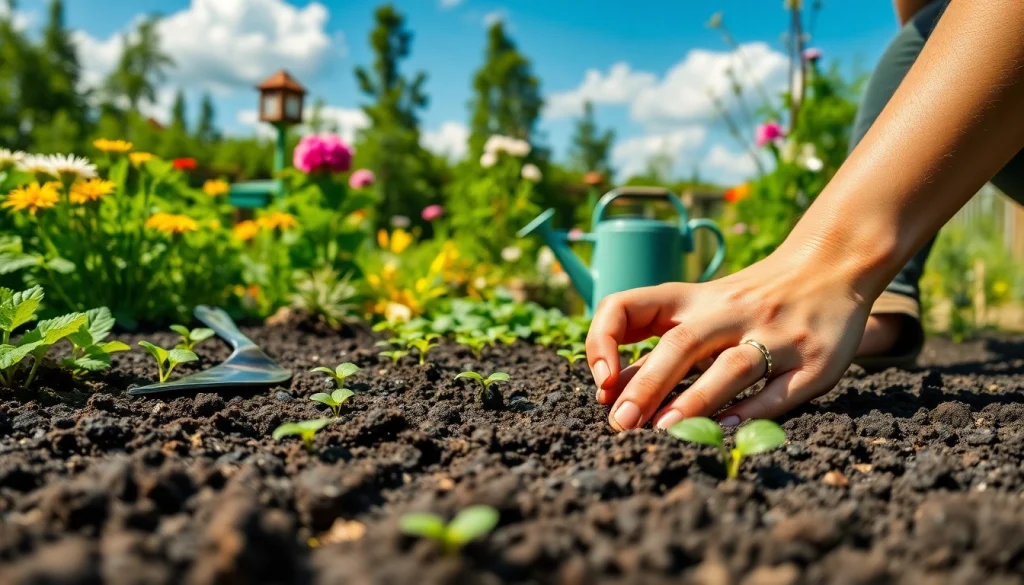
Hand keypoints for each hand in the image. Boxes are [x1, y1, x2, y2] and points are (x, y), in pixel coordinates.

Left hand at [585, 252, 871, 430]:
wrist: (833, 264)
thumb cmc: (748, 299)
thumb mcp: (700, 309)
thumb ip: (659, 346)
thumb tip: (611, 392)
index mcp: (692, 298)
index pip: (631, 306)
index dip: (606, 340)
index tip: (601, 383)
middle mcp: (731, 311)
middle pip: (682, 343)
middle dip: (647, 384)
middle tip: (622, 424)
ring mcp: (775, 334)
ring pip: (732, 366)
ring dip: (696, 399)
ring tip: (665, 431)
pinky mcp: (814, 360)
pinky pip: (779, 391)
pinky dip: (751, 412)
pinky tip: (723, 432)